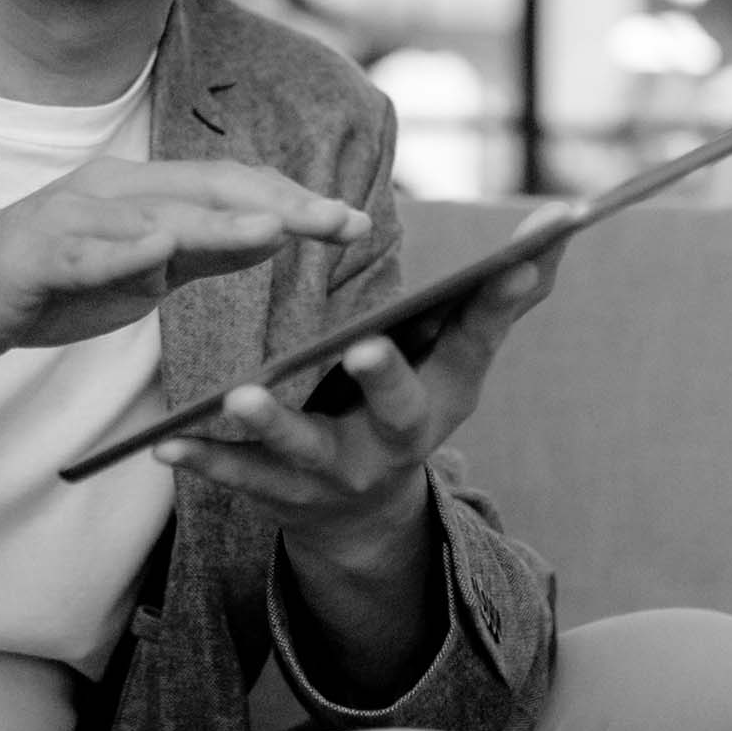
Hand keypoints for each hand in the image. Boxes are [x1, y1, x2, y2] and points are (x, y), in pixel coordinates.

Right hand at [0, 159, 367, 375]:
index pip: (230, 184)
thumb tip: (276, 230)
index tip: (351, 218)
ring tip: (277, 227)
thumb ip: (204, 250)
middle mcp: (110, 190)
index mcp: (141, 191)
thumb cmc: (51, 282)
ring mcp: (69, 219)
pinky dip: (122, 251)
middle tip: (340, 220)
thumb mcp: (143, 270)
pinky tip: (161, 252)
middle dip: (279, 203)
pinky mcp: (33, 257)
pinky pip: (82, 254)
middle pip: (206, 189)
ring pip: (154, 216)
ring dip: (218, 221)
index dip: (292, 197)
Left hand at [155, 203, 571, 566]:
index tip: (519, 255)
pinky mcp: (283, 495)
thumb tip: (564, 217)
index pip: (480, 336)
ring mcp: (341, 472)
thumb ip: (502, 291)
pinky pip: (240, 479)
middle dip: (386, 379)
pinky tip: (167, 442)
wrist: (363, 513)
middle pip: (400, 409)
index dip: (501, 298)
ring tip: (237, 396)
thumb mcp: (459, 354)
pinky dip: (206, 461)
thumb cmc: (413, 399)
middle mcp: (400, 438)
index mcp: (448, 391)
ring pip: (306, 451)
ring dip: (273, 425)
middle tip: (366, 346)